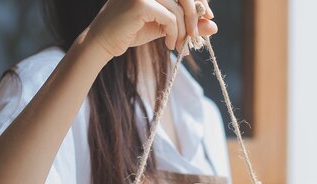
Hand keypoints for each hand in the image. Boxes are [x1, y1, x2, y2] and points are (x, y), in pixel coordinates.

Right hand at [84, 0, 217, 58]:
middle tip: (195, 35)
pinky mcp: (141, 3)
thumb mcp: (164, 26)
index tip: (208, 17)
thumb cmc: (131, 31)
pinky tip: (169, 44)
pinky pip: (170, 19)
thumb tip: (213, 26)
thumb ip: (187, 24)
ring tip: (178, 45)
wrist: (103, 42)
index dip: (200, 1)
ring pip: (179, 10)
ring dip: (183, 31)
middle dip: (196, 15)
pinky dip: (174, 34)